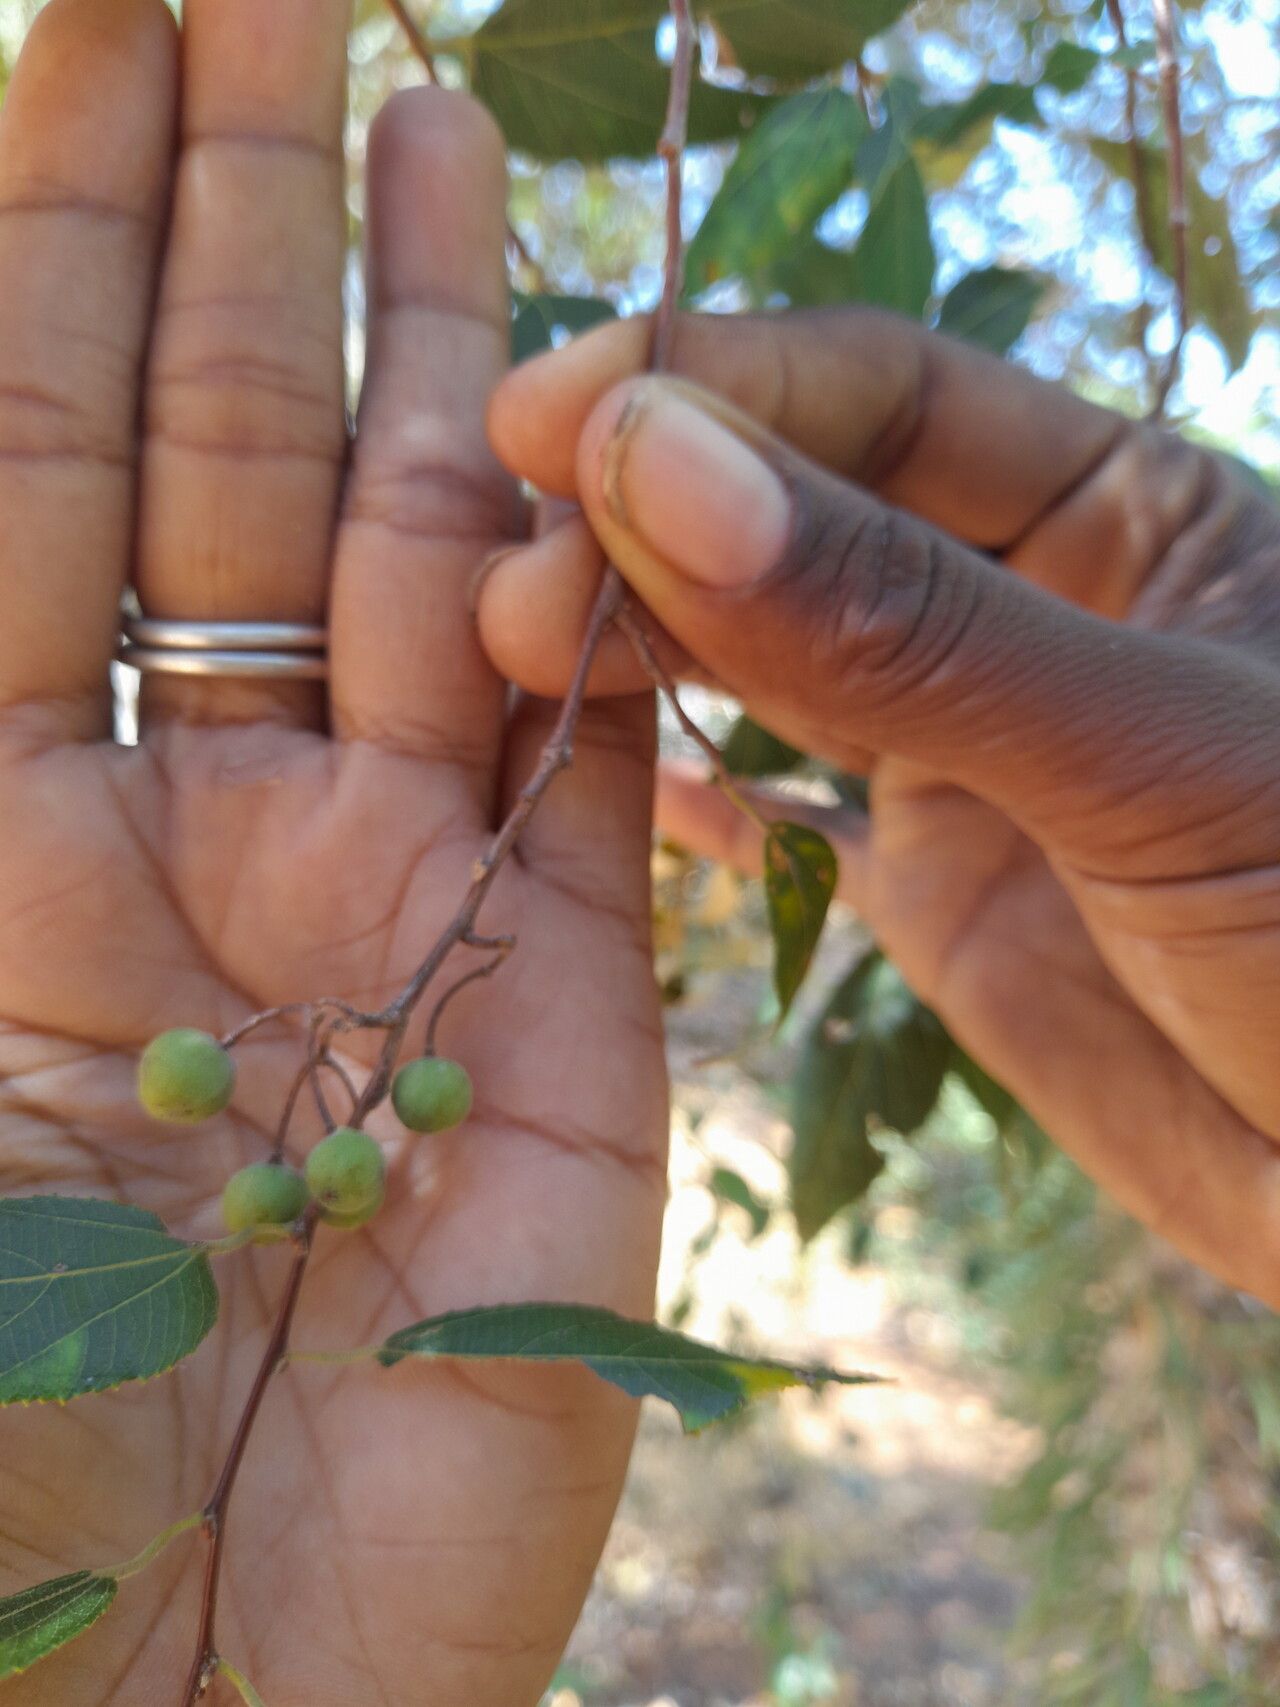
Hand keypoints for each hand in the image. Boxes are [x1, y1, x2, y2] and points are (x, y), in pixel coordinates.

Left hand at [0, 4, 665, 1702]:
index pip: (7, 455)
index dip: (43, 227)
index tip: (96, 19)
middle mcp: (179, 828)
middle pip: (202, 457)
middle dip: (233, 216)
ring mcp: (390, 903)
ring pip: (414, 566)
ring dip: (433, 342)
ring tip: (444, 112)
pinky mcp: (568, 1003)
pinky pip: (602, 750)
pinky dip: (607, 587)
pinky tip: (612, 415)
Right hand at [480, 310, 1279, 1307]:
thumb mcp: (1152, 755)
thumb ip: (907, 627)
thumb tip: (653, 467)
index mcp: (1130, 507)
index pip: (890, 391)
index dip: (718, 383)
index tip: (555, 414)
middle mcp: (1034, 605)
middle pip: (805, 510)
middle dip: (652, 517)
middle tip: (507, 571)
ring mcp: (975, 745)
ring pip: (776, 648)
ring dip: (645, 633)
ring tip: (512, 644)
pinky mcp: (938, 883)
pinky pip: (789, 798)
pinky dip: (693, 778)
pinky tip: (593, 761)